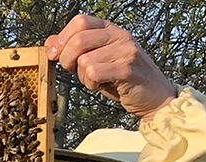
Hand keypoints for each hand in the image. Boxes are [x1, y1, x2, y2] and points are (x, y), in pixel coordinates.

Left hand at [45, 14, 176, 121]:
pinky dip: (90, 83)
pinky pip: (93, 73)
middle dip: (66, 59)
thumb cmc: (124, 79)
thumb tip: (50, 42)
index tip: (54, 54)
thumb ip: (75, 49)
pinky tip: (101, 85)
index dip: (62, 38)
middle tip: (73, 70)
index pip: (80, 21)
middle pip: (78, 40)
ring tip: (96, 79)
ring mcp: (126, 51)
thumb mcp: (96, 59)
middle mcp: (120, 36)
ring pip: (84, 60)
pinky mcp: (127, 69)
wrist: (155, 96)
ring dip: (82, 76)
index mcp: (111, 29)